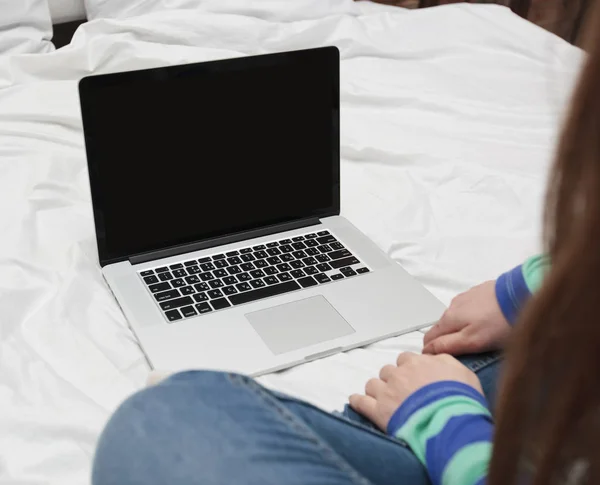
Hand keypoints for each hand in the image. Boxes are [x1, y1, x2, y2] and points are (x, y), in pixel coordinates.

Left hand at [349, 352, 481, 431]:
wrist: (451, 422)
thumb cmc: (460, 399)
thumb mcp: (462, 371)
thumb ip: (444, 361)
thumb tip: (435, 359)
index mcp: (417, 363)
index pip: (406, 359)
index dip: (409, 369)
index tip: (414, 377)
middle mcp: (399, 375)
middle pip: (388, 371)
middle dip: (393, 380)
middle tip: (402, 392)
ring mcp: (387, 393)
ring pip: (373, 384)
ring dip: (377, 390)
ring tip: (384, 399)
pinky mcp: (379, 412)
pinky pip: (361, 403)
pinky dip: (358, 402)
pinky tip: (356, 401)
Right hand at [423, 280, 509, 355]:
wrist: (523, 294)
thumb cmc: (500, 322)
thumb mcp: (473, 341)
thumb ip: (447, 346)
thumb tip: (427, 350)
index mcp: (448, 319)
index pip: (429, 338)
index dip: (431, 351)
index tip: (441, 361)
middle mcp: (452, 306)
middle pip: (441, 328)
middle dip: (445, 340)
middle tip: (461, 354)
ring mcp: (466, 297)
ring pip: (455, 318)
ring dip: (459, 328)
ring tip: (476, 339)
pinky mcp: (479, 293)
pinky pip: (468, 309)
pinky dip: (471, 318)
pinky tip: (485, 323)